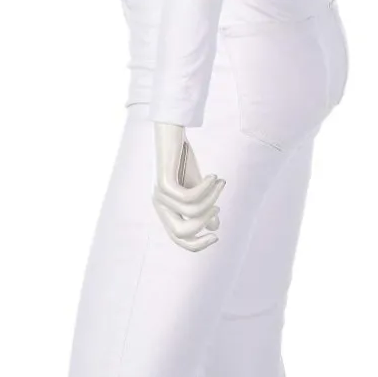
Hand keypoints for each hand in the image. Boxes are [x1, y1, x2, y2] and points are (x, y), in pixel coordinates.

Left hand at [152, 123, 225, 251]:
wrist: (170, 132)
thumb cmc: (182, 159)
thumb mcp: (197, 186)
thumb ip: (204, 206)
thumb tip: (215, 227)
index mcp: (166, 210)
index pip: (178, 239)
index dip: (197, 244)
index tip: (216, 236)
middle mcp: (159, 206)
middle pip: (181, 234)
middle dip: (204, 225)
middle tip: (219, 208)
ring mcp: (159, 195)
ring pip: (190, 213)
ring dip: (211, 200)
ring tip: (219, 183)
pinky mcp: (162, 182)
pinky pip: (188, 197)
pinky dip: (206, 188)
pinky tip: (214, 177)